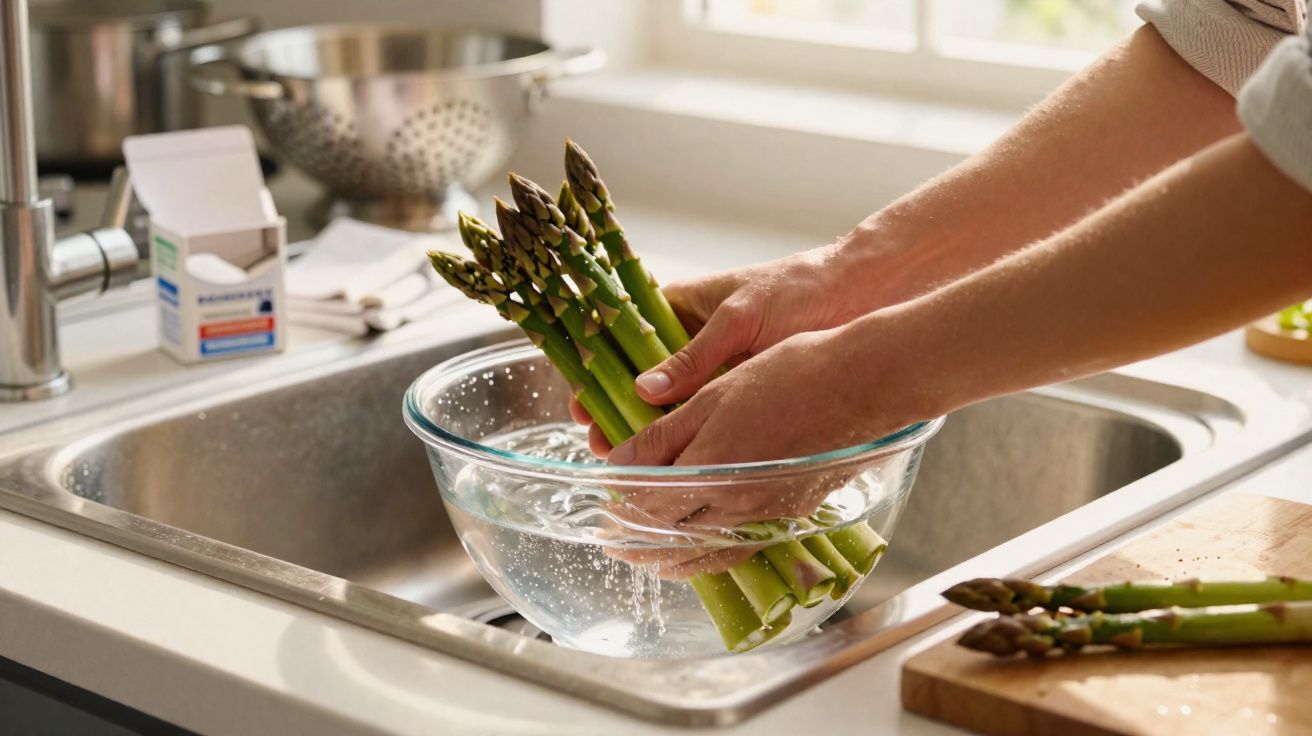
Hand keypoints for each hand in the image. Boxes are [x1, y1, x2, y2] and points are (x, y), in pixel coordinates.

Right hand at [575, 234, 911, 455]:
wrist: (860, 294)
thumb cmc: (797, 288)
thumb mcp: (741, 318)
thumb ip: (695, 356)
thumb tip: (643, 391)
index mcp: (680, 307)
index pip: (623, 339)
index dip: (599, 372)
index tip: (583, 405)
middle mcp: (692, 339)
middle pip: (640, 380)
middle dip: (619, 413)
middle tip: (605, 447)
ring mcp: (717, 368)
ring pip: (672, 405)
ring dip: (653, 433)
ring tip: (635, 467)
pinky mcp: (744, 391)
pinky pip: (708, 418)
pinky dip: (694, 439)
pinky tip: (682, 466)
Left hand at [604, 324, 924, 576]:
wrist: (862, 383)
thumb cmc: (788, 375)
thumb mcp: (713, 395)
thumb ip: (662, 435)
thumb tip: (616, 462)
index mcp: (710, 469)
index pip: (645, 503)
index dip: (616, 504)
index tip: (599, 501)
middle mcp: (735, 504)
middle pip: (669, 536)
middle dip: (634, 539)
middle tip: (609, 540)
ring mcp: (766, 515)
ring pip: (704, 554)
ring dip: (667, 559)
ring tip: (643, 558)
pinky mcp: (789, 514)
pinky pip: (739, 550)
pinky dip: (709, 560)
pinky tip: (699, 553)